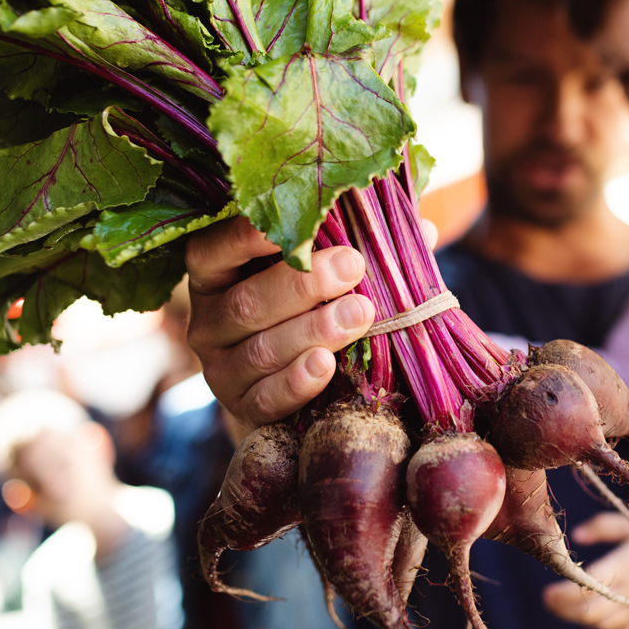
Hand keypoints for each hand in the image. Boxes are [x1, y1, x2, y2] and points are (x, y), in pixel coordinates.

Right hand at [183, 216, 436, 440]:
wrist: (291, 383)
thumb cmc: (307, 307)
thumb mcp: (320, 272)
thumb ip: (356, 245)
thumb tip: (421, 228)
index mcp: (215, 274)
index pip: (215, 249)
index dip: (247, 235)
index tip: (300, 220)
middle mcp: (207, 321)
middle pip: (247, 303)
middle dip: (302, 284)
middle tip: (353, 266)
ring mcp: (220, 369)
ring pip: (260, 350)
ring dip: (313, 330)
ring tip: (359, 313)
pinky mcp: (242, 408)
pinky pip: (266, 399)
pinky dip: (297, 382)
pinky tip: (326, 365)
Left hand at [542, 512, 628, 628]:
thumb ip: (601, 527)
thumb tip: (576, 536)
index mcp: (625, 565)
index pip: (588, 586)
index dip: (564, 594)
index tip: (547, 594)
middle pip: (591, 611)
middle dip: (566, 610)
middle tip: (550, 603)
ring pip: (603, 623)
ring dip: (581, 619)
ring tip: (566, 609)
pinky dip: (602, 626)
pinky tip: (593, 617)